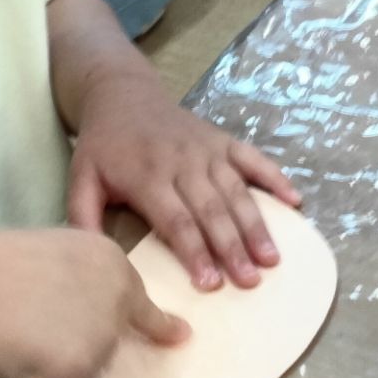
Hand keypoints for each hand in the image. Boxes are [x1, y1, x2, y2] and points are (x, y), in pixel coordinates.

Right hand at [0, 228, 186, 377]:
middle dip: (89, 344)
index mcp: (112, 261)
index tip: (177, 336)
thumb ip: (85, 276)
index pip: (143, 302)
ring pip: (92, 365)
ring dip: (65, 363)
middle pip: (116, 337)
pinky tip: (22, 356)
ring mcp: (104, 334)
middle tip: (44, 331)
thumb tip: (99, 307)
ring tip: (24, 337)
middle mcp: (120, 296)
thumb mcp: (53, 252)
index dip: (152, 322)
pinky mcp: (84, 368)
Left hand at [67, 73, 300, 290]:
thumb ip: (83, 219)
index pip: (176, 221)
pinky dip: (276, 178)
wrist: (122, 94)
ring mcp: (207, 150)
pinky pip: (254, 159)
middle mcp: (183, 163)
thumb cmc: (103, 146)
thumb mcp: (81, 179)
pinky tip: (296, 201)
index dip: (194, 252)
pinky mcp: (223, 141)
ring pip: (236, 192)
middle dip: (232, 249)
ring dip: (256, 226)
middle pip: (212, 211)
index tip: (209, 284)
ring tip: (272, 259)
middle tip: (249, 282)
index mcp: (148, 176)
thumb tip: (91, 259)